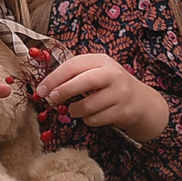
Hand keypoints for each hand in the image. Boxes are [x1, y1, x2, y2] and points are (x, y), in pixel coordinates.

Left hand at [33, 52, 168, 142]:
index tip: (40, 89)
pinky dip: (88, 120)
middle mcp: (113, 74)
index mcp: (102, 60)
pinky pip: (95, 119)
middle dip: (64, 91)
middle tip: (52, 99)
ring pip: (88, 106)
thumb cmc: (109, 85)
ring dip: (75, 110)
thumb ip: (75, 74)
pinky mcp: (123, 111)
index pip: (74, 65)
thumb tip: (45, 85)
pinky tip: (91, 115)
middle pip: (84, 81)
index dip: (54, 77)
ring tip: (75, 109)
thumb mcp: (96, 72)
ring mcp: (120, 93)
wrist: (141, 101)